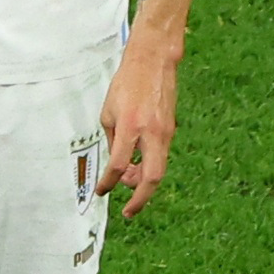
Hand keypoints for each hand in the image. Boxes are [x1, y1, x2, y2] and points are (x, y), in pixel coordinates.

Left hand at [97, 40, 180, 217]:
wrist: (153, 62)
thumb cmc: (127, 84)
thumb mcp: (109, 112)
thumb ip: (113, 139)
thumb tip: (118, 163)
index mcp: (130, 126)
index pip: (118, 164)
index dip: (108, 183)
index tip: (102, 191)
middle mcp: (152, 133)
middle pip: (152, 177)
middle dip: (140, 199)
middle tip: (129, 211)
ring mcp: (165, 132)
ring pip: (158, 169)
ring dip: (143, 181)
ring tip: (127, 179)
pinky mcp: (171, 130)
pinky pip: (160, 156)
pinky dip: (149, 165)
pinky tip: (137, 163)